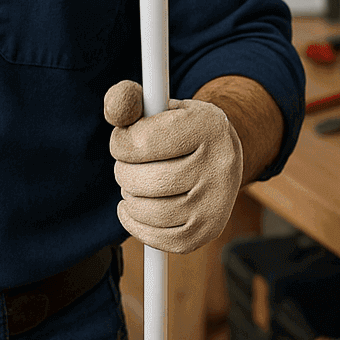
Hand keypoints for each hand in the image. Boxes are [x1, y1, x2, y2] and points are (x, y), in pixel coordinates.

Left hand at [104, 79, 242, 253]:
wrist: (223, 153)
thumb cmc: (181, 126)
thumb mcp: (160, 103)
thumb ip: (128, 100)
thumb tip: (116, 107)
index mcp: (207, 127)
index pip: (141, 142)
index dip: (120, 142)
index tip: (122, 140)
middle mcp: (219, 166)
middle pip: (145, 181)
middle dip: (123, 172)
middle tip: (127, 164)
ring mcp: (217, 203)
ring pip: (149, 211)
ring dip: (130, 197)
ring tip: (135, 183)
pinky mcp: (209, 230)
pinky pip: (161, 239)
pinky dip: (136, 224)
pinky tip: (133, 207)